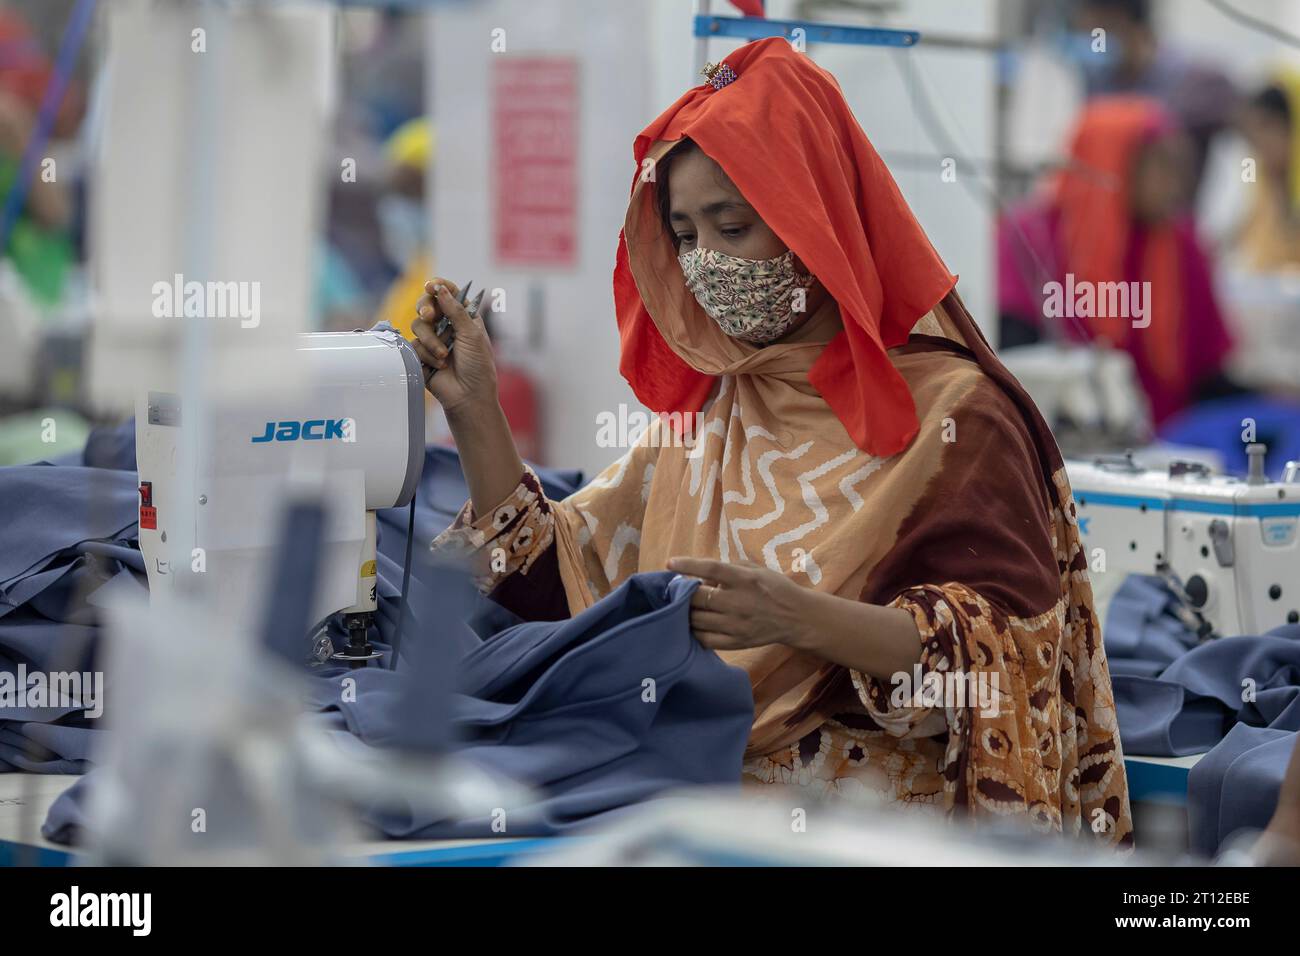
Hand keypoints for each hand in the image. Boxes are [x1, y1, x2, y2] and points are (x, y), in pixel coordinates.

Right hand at [410, 278, 497, 414]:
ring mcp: (433, 339)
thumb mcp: (471, 334)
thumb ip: (455, 310)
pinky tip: (440, 366)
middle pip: (427, 305)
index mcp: (464, 317)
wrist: (468, 396)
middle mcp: (447, 326)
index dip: (438, 286)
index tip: (431, 286)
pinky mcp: (421, 355)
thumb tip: (440, 288)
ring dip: (431, 340)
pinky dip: (427, 355)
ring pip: (418, 325)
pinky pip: (414, 345)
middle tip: (429, 316)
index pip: (449, 294)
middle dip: (426, 308)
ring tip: (444, 355)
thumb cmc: (478, 366)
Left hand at [667, 557, 816, 651]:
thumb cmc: (775, 588)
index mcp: (745, 580)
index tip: (670, 563)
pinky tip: (693, 624)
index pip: (711, 570)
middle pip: (698, 598)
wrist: (797, 618)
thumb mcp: (756, 569)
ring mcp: (737, 625)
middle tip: (676, 589)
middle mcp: (740, 602)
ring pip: (697, 620)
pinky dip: (694, 631)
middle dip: (682, 592)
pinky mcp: (736, 642)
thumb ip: (729, 567)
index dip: (688, 565)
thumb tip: (700, 574)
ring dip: (685, 612)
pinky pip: (705, 639)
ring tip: (683, 606)